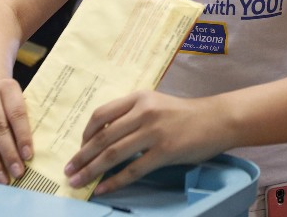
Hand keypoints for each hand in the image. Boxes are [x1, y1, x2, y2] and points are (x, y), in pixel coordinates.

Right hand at [0, 78, 32, 183]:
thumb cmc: (8, 97)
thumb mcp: (19, 98)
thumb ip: (24, 118)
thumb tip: (30, 151)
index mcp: (7, 88)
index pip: (16, 114)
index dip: (22, 136)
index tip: (28, 156)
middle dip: (8, 153)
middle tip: (17, 172)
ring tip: (2, 179)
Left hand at [65, 90, 232, 195]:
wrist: (218, 119)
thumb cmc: (187, 114)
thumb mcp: (157, 104)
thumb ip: (133, 115)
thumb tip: (105, 137)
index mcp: (139, 98)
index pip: (101, 114)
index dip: (85, 133)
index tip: (79, 147)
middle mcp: (144, 112)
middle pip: (103, 137)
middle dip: (82, 156)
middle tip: (68, 170)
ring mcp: (154, 132)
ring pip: (113, 154)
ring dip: (91, 170)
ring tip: (77, 182)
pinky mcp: (165, 151)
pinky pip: (133, 170)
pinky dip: (114, 181)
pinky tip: (102, 189)